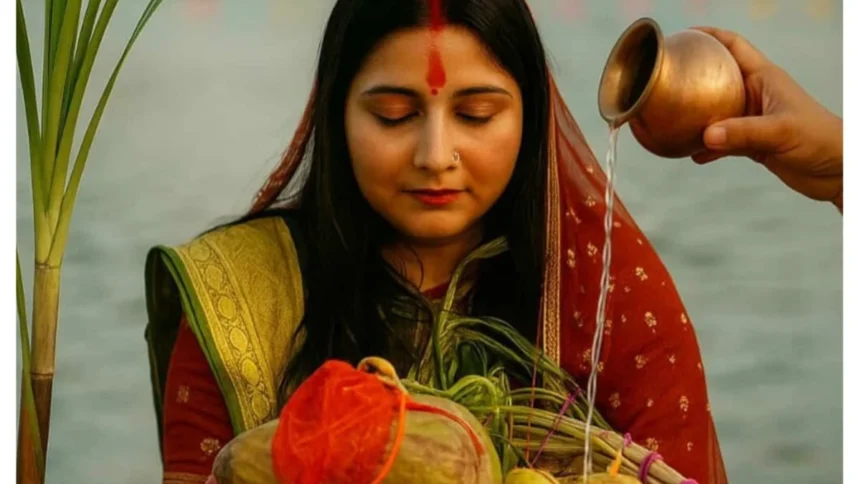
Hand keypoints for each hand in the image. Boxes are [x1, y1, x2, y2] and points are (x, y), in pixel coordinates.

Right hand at [691, 27, 842, 211]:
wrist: (837, 170)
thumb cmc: (819, 140)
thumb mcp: (780, 132)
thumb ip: (742, 133)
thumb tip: (705, 136)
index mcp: (764, 78)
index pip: (734, 46)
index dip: (711, 36)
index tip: (685, 35)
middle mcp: (756, 94)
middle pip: (719, 78)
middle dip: (695, 76)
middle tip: (670, 77)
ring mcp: (754, 119)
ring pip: (717, 112)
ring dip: (697, 117)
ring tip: (673, 119)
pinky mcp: (753, 142)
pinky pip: (723, 141)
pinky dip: (708, 148)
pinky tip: (693, 155)